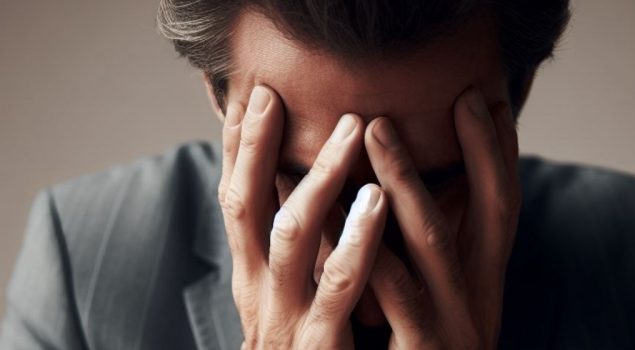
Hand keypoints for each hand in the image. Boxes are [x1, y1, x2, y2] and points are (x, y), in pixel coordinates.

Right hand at [218, 85, 388, 348]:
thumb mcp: (288, 303)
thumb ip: (296, 258)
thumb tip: (304, 202)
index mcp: (254, 280)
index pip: (238, 201)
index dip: (238, 149)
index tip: (250, 97)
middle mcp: (260, 293)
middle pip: (248, 206)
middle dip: (257, 147)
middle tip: (276, 94)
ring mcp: (286, 317)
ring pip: (291, 235)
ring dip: (318, 179)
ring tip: (349, 131)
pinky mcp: (320, 345)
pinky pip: (338, 286)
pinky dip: (355, 239)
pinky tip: (377, 200)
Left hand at [363, 87, 520, 348]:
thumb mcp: (444, 308)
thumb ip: (434, 262)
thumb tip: (410, 202)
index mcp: (484, 286)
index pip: (503, 209)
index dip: (500, 155)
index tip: (486, 103)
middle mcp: (477, 300)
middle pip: (484, 214)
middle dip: (469, 151)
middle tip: (452, 96)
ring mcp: (451, 325)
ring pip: (431, 241)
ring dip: (403, 180)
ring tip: (373, 130)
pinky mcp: (420, 349)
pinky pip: (386, 288)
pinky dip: (359, 243)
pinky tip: (334, 207)